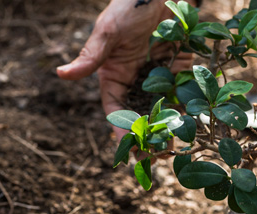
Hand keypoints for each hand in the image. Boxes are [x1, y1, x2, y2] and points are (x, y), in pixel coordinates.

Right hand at [57, 0, 192, 137]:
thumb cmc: (128, 5)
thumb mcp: (108, 31)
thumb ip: (90, 56)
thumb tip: (60, 74)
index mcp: (114, 76)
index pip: (114, 109)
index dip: (120, 129)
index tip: (128, 148)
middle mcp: (136, 80)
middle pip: (141, 114)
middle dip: (147, 135)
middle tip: (156, 156)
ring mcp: (159, 76)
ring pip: (164, 108)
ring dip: (170, 127)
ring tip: (177, 147)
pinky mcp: (180, 69)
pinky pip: (185, 92)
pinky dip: (190, 107)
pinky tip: (196, 123)